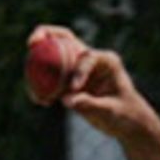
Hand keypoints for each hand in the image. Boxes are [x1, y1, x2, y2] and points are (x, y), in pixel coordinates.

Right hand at [27, 26, 156, 145]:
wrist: (129, 124)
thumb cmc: (127, 116)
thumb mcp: (112, 112)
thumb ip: (91, 105)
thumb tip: (66, 100)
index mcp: (106, 60)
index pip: (87, 56)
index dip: (78, 70)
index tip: (74, 89)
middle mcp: (91, 59)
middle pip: (64, 39)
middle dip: (45, 35)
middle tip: (31, 43)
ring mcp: (79, 67)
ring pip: (53, 57)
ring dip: (37, 63)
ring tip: (30, 81)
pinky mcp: (70, 80)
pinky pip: (52, 79)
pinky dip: (43, 86)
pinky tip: (38, 100)